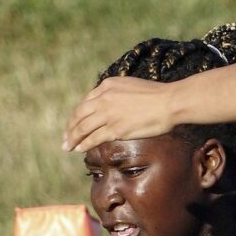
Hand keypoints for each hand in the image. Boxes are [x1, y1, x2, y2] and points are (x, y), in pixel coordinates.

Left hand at [63, 75, 177, 151]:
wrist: (170, 102)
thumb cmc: (158, 95)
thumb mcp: (132, 85)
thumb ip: (119, 93)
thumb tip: (114, 103)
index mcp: (107, 85)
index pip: (86, 101)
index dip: (78, 114)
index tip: (75, 123)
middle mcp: (104, 98)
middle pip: (79, 114)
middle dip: (70, 127)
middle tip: (66, 137)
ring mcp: (109, 113)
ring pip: (82, 127)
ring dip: (73, 138)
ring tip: (68, 147)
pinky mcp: (116, 128)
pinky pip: (93, 138)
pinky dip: (84, 144)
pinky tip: (79, 149)